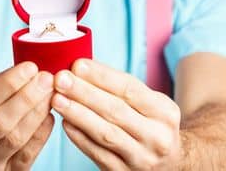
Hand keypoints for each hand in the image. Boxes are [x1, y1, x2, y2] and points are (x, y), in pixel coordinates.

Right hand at [0, 61, 56, 169]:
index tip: (31, 67)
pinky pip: (27, 155)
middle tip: (46, 79)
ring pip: (15, 138)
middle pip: (0, 121)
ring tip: (51, 94)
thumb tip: (25, 69)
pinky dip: (41, 133)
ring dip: (37, 113)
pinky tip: (50, 116)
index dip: (9, 83)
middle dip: (26, 97)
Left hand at [51, 59, 182, 170]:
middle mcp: (158, 137)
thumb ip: (121, 89)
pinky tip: (65, 123)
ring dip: (78, 114)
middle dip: (84, 92)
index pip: (130, 89)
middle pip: (116, 110)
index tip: (77, 64)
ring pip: (105, 133)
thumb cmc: (151, 127)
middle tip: (60, 79)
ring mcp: (141, 159)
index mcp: (165, 112)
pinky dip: (79, 137)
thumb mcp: (151, 106)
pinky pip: (98, 154)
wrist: (168, 165)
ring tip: (57, 99)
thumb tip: (80, 69)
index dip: (102, 76)